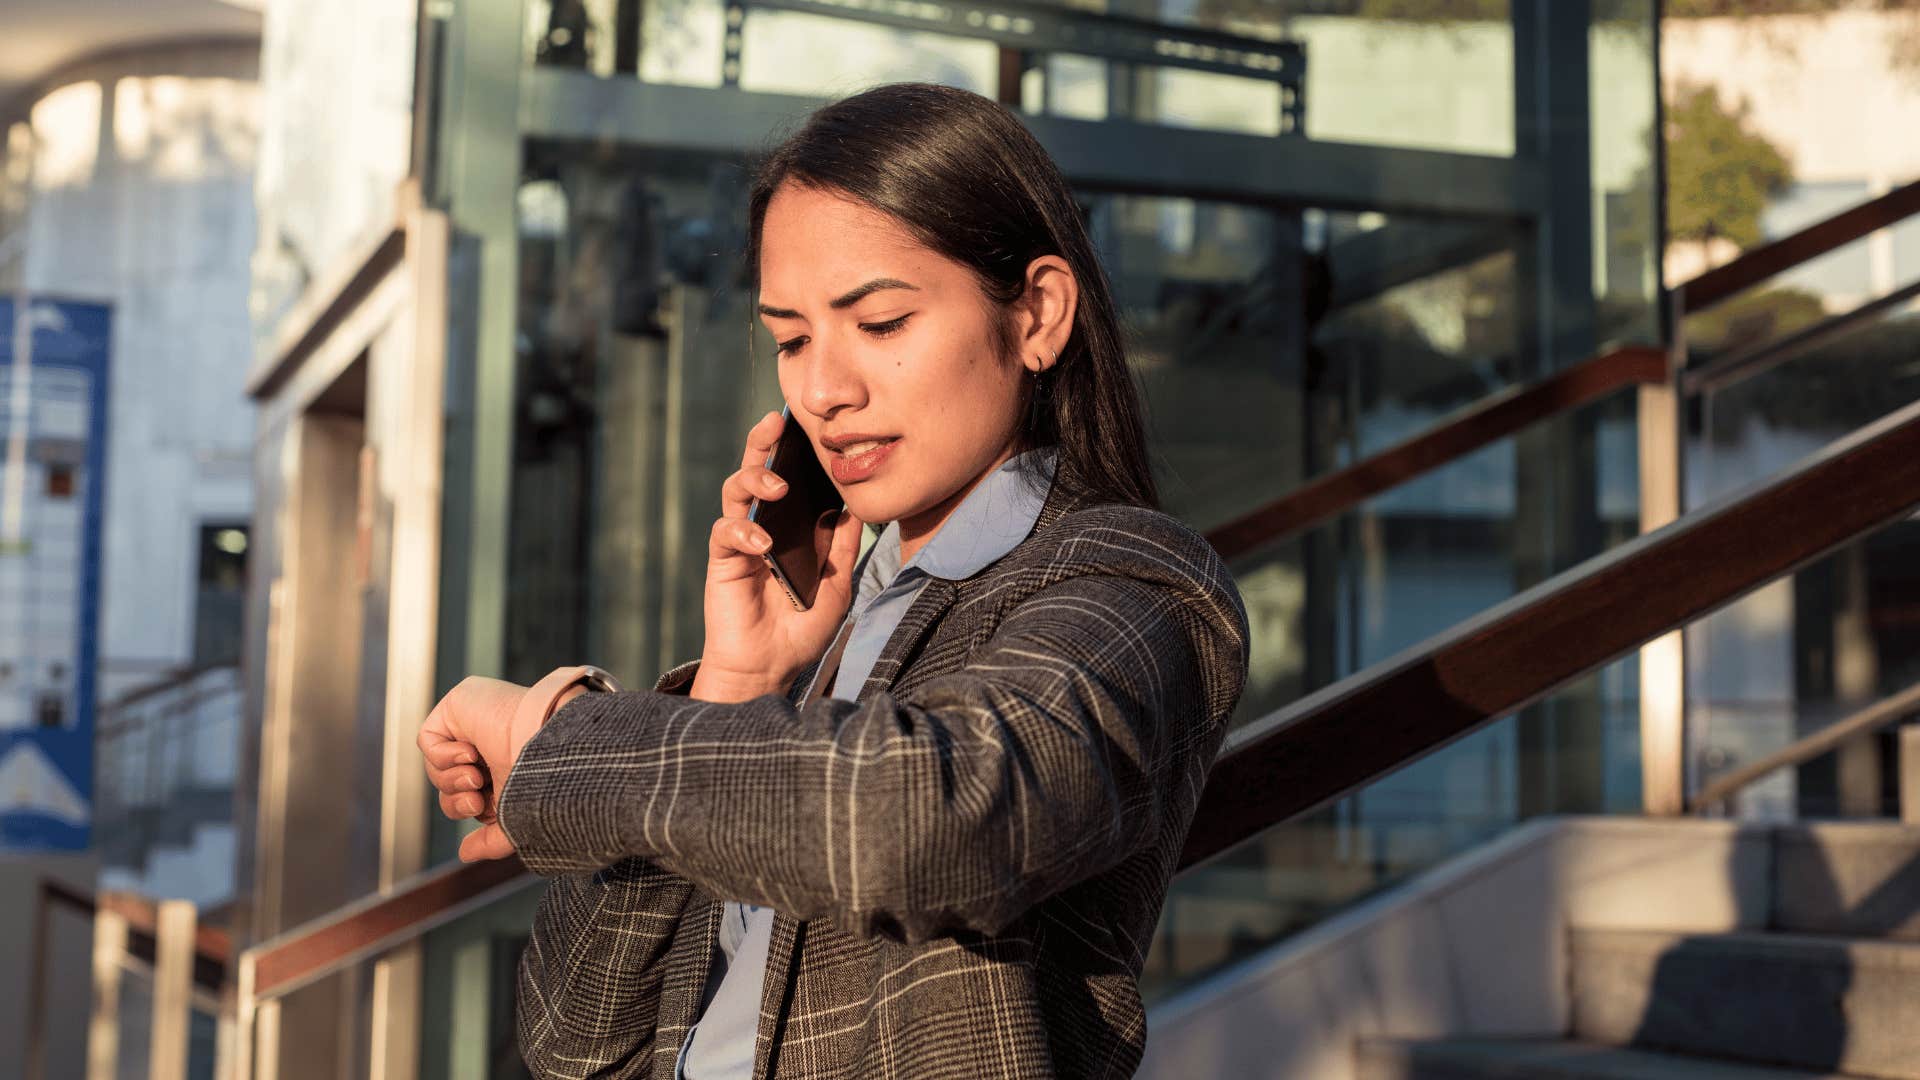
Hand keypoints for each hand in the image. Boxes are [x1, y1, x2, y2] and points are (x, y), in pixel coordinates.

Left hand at [417, 675, 539, 861]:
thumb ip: (492, 841)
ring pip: (436, 766)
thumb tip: (464, 854)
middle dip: (456, 800)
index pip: (467, 795)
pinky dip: (443, 756)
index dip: (467, 808)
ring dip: (452, 779)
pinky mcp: (459, 704)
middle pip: (448, 784)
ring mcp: (474, 723)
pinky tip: (470, 753)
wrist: (550, 745)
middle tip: (476, 800)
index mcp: (505, 766)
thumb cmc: (545, 778)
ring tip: (475, 776)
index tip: (485, 809)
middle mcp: (489, 744)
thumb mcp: (515, 818)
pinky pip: (428, 739)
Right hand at [696, 409, 864, 700]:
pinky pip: (725, 532)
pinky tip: (762, 542)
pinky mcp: (723, 560)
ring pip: (735, 491)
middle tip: (774, 421)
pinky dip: (743, 530)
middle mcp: (764, 524)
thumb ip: (842, 549)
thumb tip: (852, 508)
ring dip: (754, 480)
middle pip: (757, 471)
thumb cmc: (801, 629)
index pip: (790, 479)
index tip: (809, 426)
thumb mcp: (837, 586)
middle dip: (762, 443)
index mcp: (791, 527)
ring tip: (777, 487)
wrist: (770, 666)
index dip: (795, 451)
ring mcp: (741, 540)